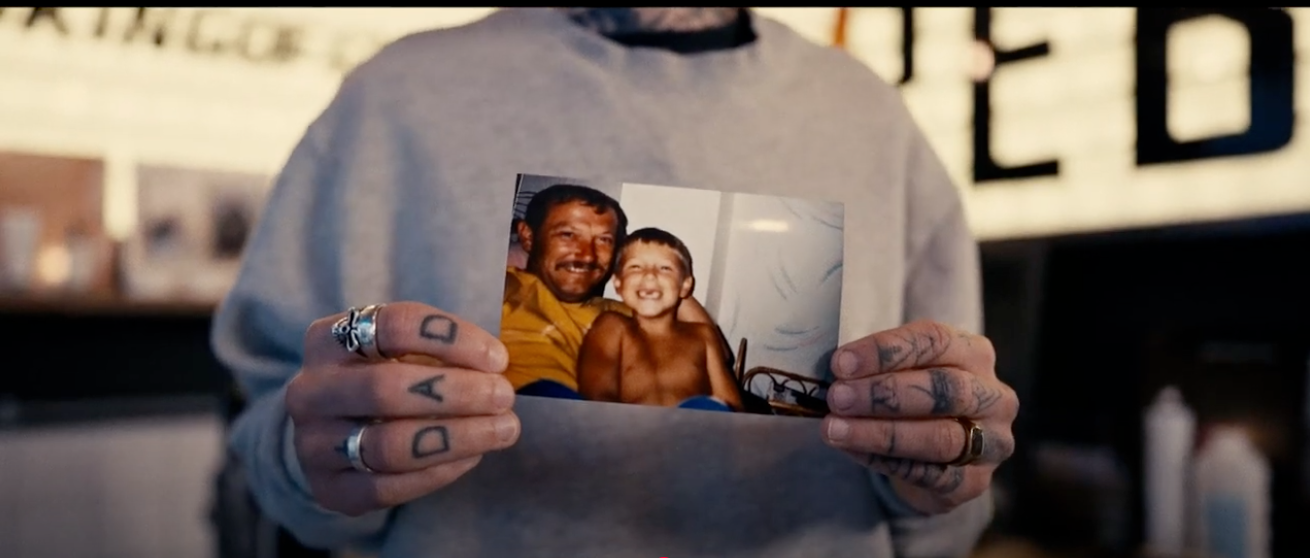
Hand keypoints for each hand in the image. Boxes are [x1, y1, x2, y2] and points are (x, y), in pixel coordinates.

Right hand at [285, 301, 520, 516]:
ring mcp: (313, 444)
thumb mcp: (400, 348)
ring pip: (389, 445)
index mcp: (326, 340)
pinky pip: (389, 487)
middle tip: (504, 396)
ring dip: (457, 437)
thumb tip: (496, 366)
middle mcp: (310, 391)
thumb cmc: (383, 376)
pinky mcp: (329, 489)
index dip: (450, 339)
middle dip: (457, 392)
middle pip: (385, 389)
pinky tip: (472, 457)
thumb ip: (441, 347)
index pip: (393, 326)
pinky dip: (438, 472)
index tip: (497, 358)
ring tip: (503, 430)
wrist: (333, 430)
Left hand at [820, 319, 1018, 514]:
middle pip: (944, 388)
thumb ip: (877, 367)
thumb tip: (836, 369)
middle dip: (883, 393)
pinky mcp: (975, 482)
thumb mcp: (903, 370)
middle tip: (837, 398)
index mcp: (975, 353)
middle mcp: (994, 396)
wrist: (937, 456)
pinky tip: (852, 450)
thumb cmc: (914, 397)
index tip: (841, 362)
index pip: (935, 341)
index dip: (886, 350)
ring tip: (834, 428)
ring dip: (879, 432)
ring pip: (938, 437)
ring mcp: (991, 442)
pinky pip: (929, 474)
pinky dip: (884, 462)